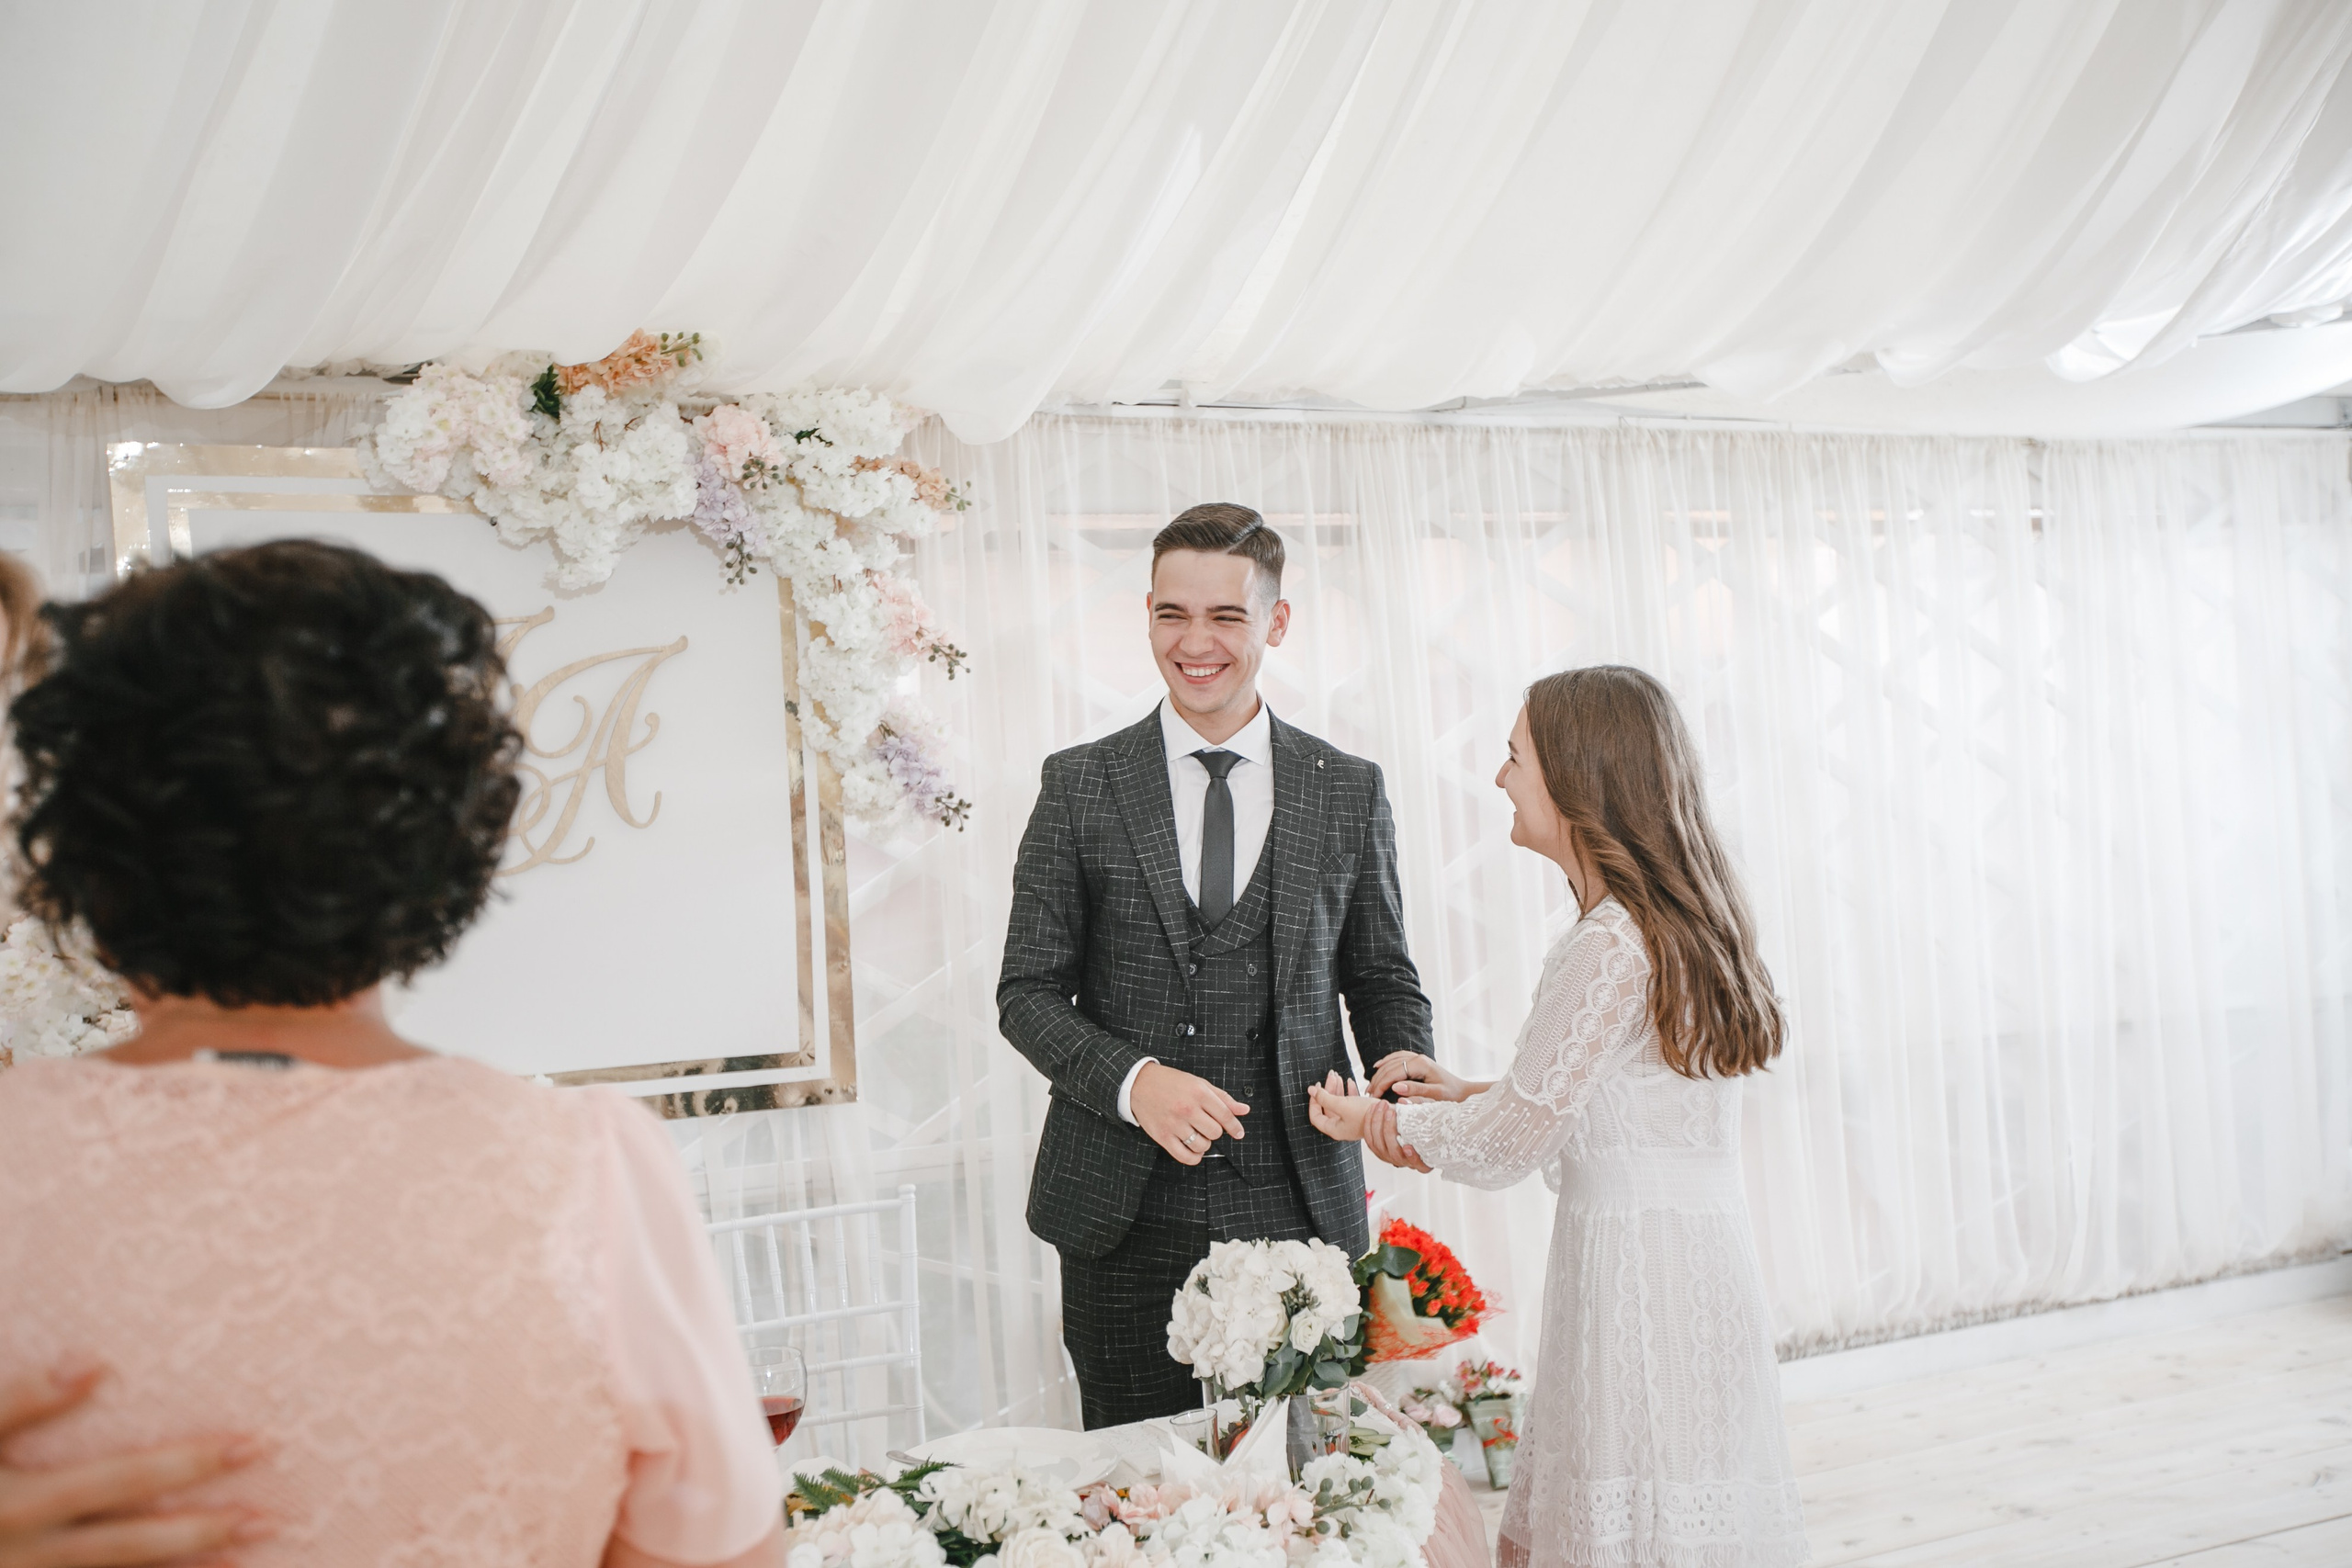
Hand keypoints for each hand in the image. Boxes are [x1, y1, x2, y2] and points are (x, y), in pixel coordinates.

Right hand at [0, 1356, 272, 1567]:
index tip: (253, 1444)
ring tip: (251, 1542)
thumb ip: (20, 1402)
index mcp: (22, 1502)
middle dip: (203, 1524)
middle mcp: (33, 1549)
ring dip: (189, 1559)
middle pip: (130, 1539)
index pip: (119, 1481)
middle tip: (269, 1508)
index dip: (186, 1465)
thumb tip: (93, 1362)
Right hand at [1130, 1063, 1246, 1164]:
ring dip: (1204, 1144)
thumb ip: (1223, 1098)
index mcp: (1198, 1093)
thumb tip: (1244, 1110)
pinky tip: (1193, 1149)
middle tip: (1207, 1126)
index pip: (1225, 1115)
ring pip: (1202, 1145)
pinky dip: (1193, 1157)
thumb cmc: (1170, 1083)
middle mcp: (1187, 1109)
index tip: (1239, 1133)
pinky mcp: (1163, 1136)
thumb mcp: (1199, 1083)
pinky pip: (1184, 1156)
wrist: (1139, 1084)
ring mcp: (1174, 1124)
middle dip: (1215, 1131)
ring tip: (1198, 1135)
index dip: (1235, 1127)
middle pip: (1215, 1132)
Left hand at [1307, 1071, 1377, 1142]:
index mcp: (1334, 1128)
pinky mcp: (1361, 1115)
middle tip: (1330, 1076)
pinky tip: (1349, 1082)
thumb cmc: (1366, 1114)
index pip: (1316, 1116)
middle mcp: (1342, 1127)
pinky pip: (1351, 1102)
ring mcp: (1351, 1121)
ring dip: (1337, 1088)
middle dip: (1327, 1090)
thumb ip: (1324, 1097)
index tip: (1316, 1088)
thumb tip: (1311, 1090)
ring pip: (1339, 1103)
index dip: (1314, 1101)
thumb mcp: (1342, 1104)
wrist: (1390, 1116)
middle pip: (1328, 1107)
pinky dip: (1349, 1092)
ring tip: (1337, 1075)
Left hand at [1363, 1101, 1430, 1173]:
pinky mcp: (1376, 1149)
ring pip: (1378, 1144)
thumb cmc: (1424, 1122)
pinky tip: (1373, 1107)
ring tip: (1382, 1104)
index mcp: (1422, 1160)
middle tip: (1391, 1112)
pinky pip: (1369, 1138)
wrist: (1408, 1126)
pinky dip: (1369, 1121)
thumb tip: (1403, 1102)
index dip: (1413, 1157)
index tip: (1408, 1147)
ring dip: (1377, 1121)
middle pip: (1394, 1152)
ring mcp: (1388, 1157)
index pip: (1420, 1165)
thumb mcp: (1428, 1115)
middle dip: (1389, 1130)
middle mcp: (1404, 1162)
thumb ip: (1419, 1109)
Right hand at [1367, 1051, 1478, 1103]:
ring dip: (1380, 1073)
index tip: (1373, 1097)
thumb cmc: (1452, 1095)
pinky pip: (1397, 1058)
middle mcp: (1418, 1058)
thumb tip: (1396, 1087)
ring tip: (1371, 1086)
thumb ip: (1416, 1091)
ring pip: (1392, 1061)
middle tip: (1368, 1094)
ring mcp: (1418, 1058)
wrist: (1464, 1092)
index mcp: (1421, 1065)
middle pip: (1390, 1066)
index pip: (1394, 1073)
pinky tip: (1378, 1066)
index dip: (1381, 1085)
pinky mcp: (1418, 1061)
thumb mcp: (1435, 1095)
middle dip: (1378, 1080)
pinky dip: (1386, 1062)